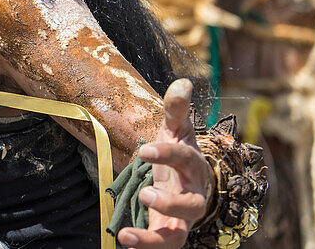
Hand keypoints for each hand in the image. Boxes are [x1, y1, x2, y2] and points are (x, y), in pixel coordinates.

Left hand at [118, 79, 209, 248]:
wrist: (190, 184)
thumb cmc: (179, 153)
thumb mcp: (175, 129)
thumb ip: (176, 108)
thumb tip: (183, 82)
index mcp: (193, 165)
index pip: (183, 158)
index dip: (166, 154)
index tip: (144, 149)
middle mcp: (193, 195)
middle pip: (191, 204)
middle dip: (170, 202)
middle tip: (145, 194)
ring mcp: (183, 218)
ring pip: (178, 236)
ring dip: (154, 239)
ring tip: (126, 235)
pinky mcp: (171, 233)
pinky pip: (163, 246)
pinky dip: (145, 247)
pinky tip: (122, 241)